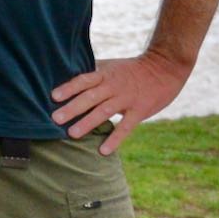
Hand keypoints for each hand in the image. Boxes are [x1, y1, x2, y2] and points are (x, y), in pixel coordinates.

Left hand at [50, 51, 189, 154]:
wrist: (165, 67)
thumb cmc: (132, 69)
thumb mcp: (111, 67)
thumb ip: (93, 75)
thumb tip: (66, 80)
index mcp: (105, 74)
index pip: (84, 80)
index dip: (69, 88)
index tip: (53, 96)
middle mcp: (114, 86)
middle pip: (90, 96)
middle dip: (72, 108)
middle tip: (55, 119)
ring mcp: (127, 98)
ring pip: (105, 111)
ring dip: (88, 122)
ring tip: (72, 134)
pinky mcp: (140, 110)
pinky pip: (126, 127)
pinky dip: (115, 139)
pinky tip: (104, 151)